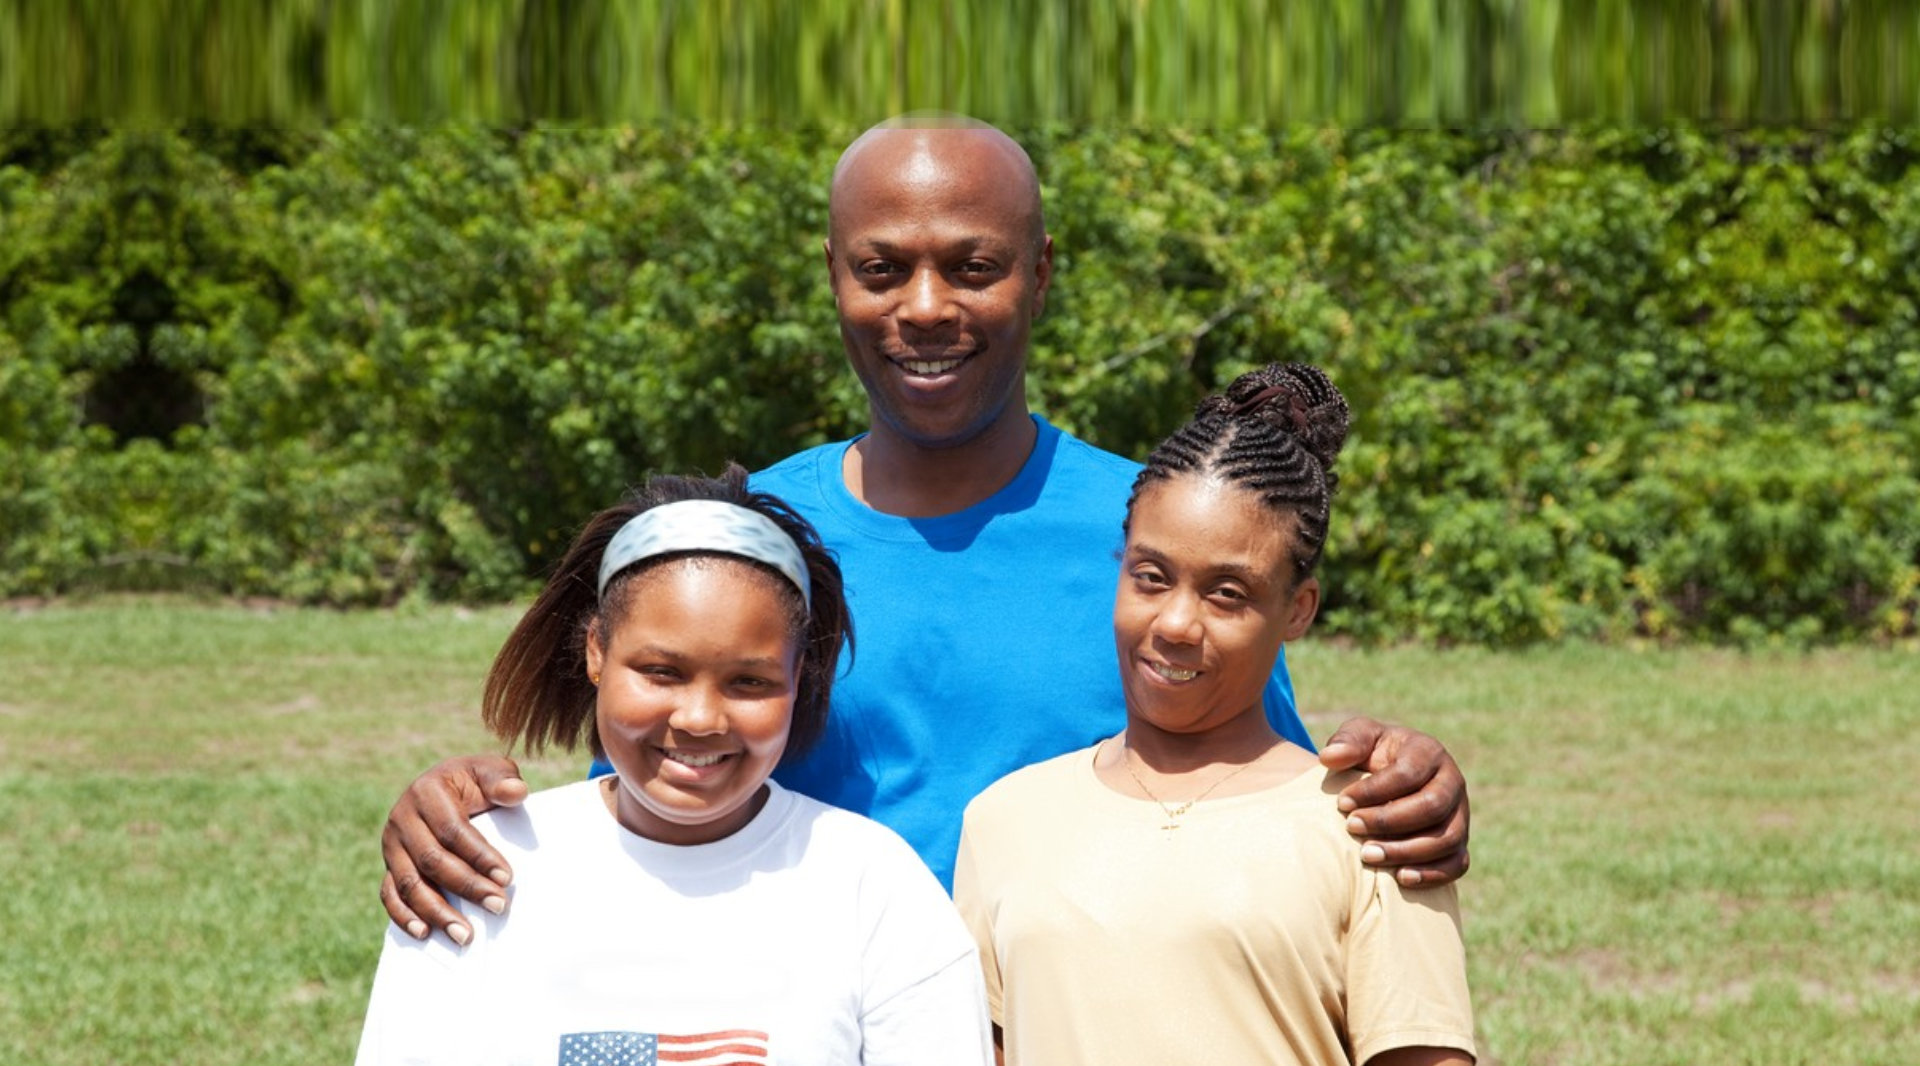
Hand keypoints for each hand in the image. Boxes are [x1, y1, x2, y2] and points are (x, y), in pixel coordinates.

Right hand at [379, 755, 527, 944]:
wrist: (443, 787)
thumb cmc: (473, 782)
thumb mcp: (489, 770)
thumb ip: (502, 778)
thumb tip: (516, 792)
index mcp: (427, 792)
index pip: (453, 829)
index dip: (479, 855)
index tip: (507, 878)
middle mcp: (402, 818)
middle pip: (432, 860)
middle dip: (467, 887)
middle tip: (499, 906)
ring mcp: (391, 844)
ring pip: (409, 883)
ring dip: (436, 912)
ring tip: (465, 935)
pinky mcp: (389, 865)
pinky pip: (389, 894)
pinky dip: (404, 916)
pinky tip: (425, 933)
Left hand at [1319, 717, 1469, 886]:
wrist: (1387, 779)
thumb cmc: (1372, 755)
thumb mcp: (1359, 737)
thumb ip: (1347, 740)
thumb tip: (1329, 758)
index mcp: (1429, 752)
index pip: (1408, 773)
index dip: (1374, 790)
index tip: (1342, 803)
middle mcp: (1452, 782)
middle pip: (1431, 807)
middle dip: (1389, 821)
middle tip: (1352, 828)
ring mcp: (1460, 815)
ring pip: (1447, 838)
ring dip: (1406, 851)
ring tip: (1367, 855)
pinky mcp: (1459, 842)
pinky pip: (1457, 863)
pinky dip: (1432, 874)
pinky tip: (1400, 878)